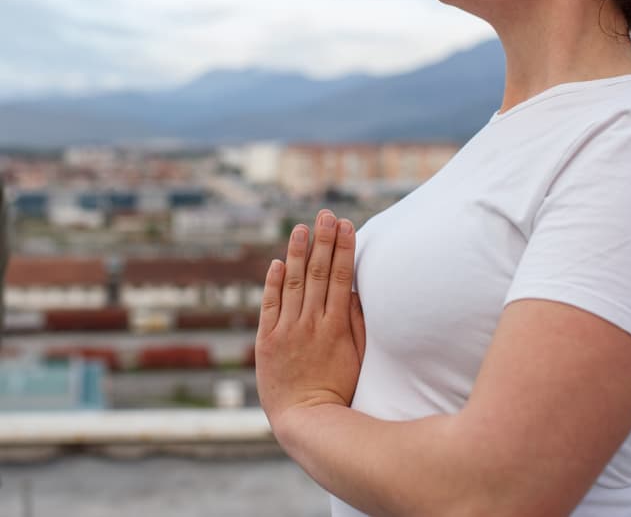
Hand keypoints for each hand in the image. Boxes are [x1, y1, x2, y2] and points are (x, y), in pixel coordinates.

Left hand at [255, 209, 365, 434]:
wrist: (305, 420)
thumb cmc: (339, 389)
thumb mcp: (359, 357)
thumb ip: (358, 322)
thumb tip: (357, 290)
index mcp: (336, 326)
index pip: (342, 278)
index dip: (344, 249)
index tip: (347, 225)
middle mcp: (310, 323)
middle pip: (319, 273)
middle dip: (323, 241)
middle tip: (326, 215)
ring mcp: (286, 331)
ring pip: (293, 283)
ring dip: (298, 253)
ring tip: (301, 227)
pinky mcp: (266, 341)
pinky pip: (269, 306)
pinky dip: (273, 283)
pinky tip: (277, 262)